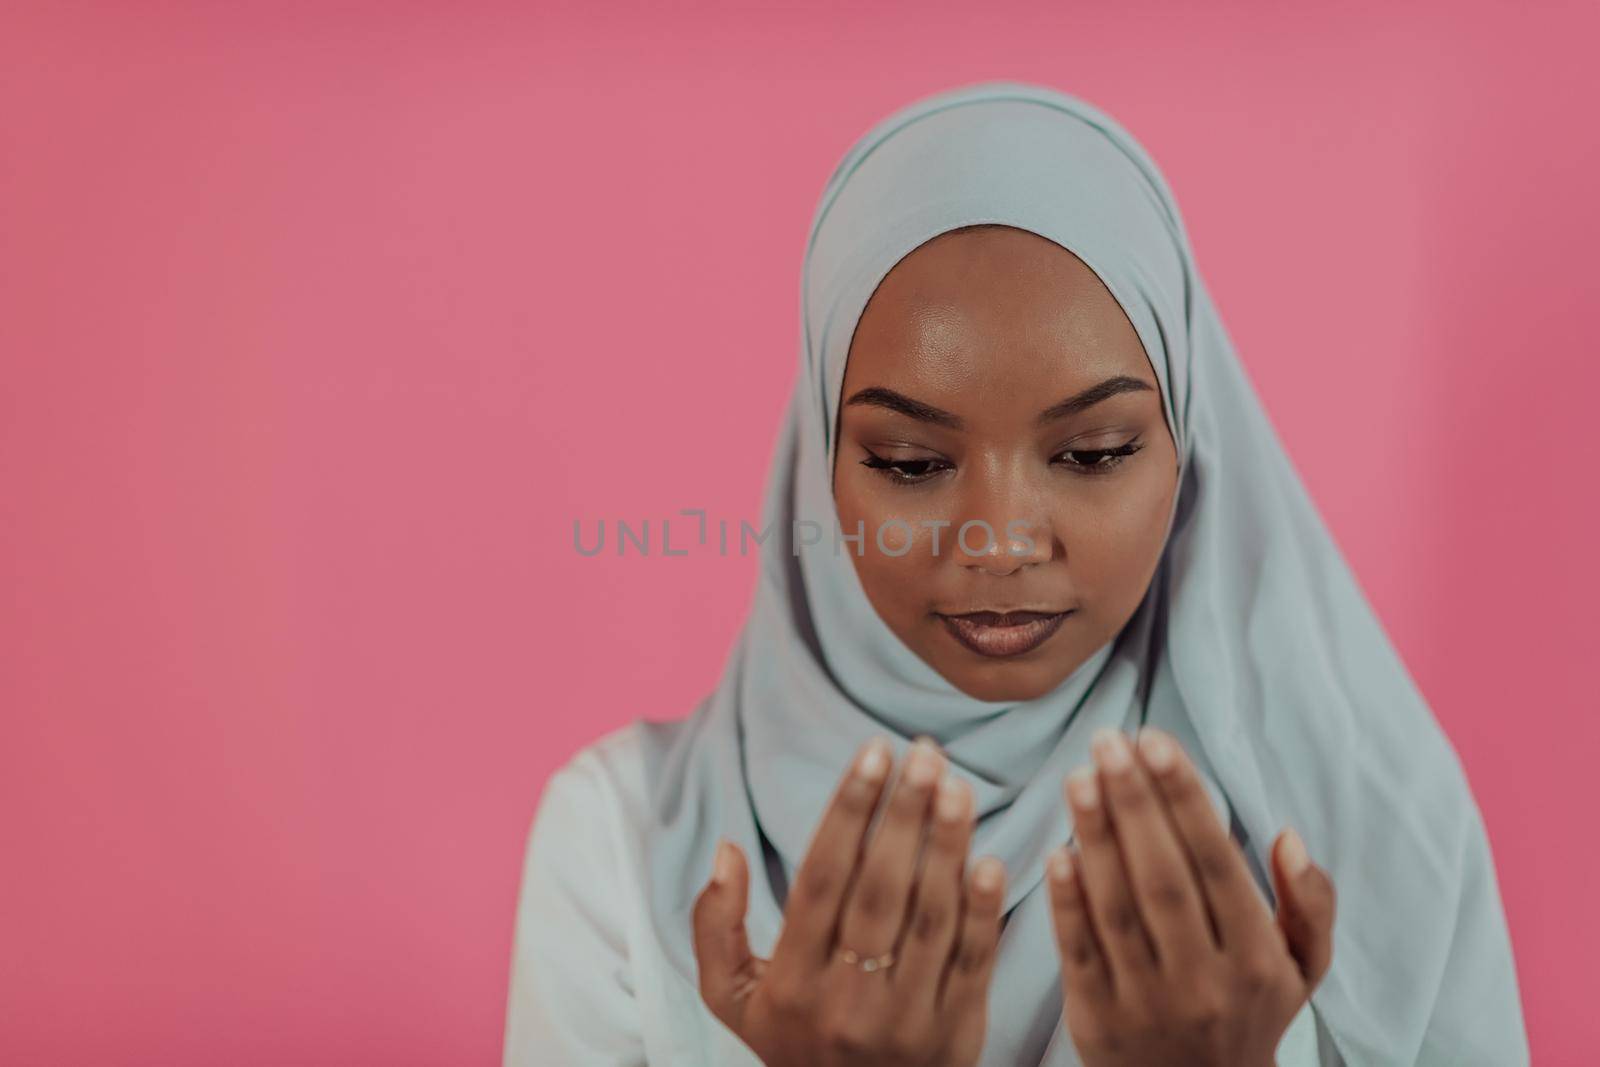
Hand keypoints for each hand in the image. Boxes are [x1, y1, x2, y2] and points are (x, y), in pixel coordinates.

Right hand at [692, 736, 1005, 1065]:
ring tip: (957, 785)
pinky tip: (990, 860)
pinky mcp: (955, 1034)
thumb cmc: (793, 1043)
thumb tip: (725, 850)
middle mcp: (846, 1000)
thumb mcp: (732, 999)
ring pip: (929, 919)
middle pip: (879, 891)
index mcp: (792, 982)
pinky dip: (982, 912)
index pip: (822, 879)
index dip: (849, 811)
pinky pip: (971, 964)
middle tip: (925, 753)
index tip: (873, 753)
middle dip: (904, 814)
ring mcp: (905, 1020)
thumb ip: (716, 926)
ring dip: (948, 846)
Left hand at [1045, 726, 1335, 1066]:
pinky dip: (1067, 901)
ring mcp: (1148, 1000)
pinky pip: (1080, 951)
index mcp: (1257, 958)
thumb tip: (1288, 835)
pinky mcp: (1098, 1019)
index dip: (1184, 798)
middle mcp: (1205, 979)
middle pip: (1164, 877)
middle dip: (1134, 802)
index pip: (1216, 862)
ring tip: (1078, 775)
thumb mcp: (1301, 969)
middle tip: (1106, 740)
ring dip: (1095, 836)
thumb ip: (1310, 903)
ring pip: (1120, 908)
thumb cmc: (1250, 1011)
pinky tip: (1056, 849)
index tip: (1155, 740)